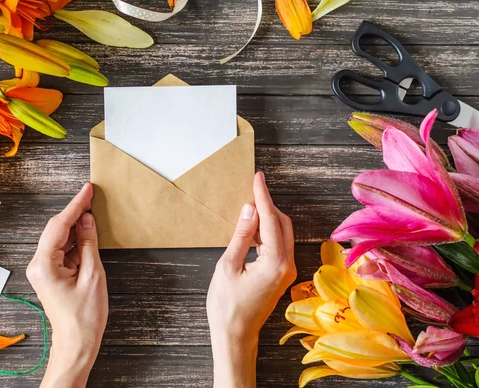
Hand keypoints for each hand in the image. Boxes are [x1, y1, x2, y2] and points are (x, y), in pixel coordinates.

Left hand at [26, 183, 107, 387]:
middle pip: (57, 229)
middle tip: (91, 195)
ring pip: (61, 238)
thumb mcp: (92, 275)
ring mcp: (43, 270)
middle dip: (75, 212)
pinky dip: (76, 241)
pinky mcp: (51, 274)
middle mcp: (38, 265)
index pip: (59, 225)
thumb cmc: (84, 316)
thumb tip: (87, 221)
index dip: (75, 205)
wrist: (77, 342)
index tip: (87, 190)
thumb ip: (89, 244)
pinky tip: (88, 233)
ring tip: (93, 212)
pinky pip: (63, 250)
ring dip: (77, 227)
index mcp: (44, 264)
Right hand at [207, 172, 295, 387]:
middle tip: (252, 188)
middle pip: (282, 223)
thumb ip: (242, 236)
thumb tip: (250, 209)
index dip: (263, 196)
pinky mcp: (282, 275)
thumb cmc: (227, 305)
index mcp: (275, 262)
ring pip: (283, 233)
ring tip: (250, 204)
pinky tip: (254, 227)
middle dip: (268, 205)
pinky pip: (279, 245)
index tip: (258, 177)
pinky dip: (268, 232)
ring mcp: (287, 271)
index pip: (271, 220)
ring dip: (268, 218)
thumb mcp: (228, 266)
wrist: (235, 336)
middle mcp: (288, 265)